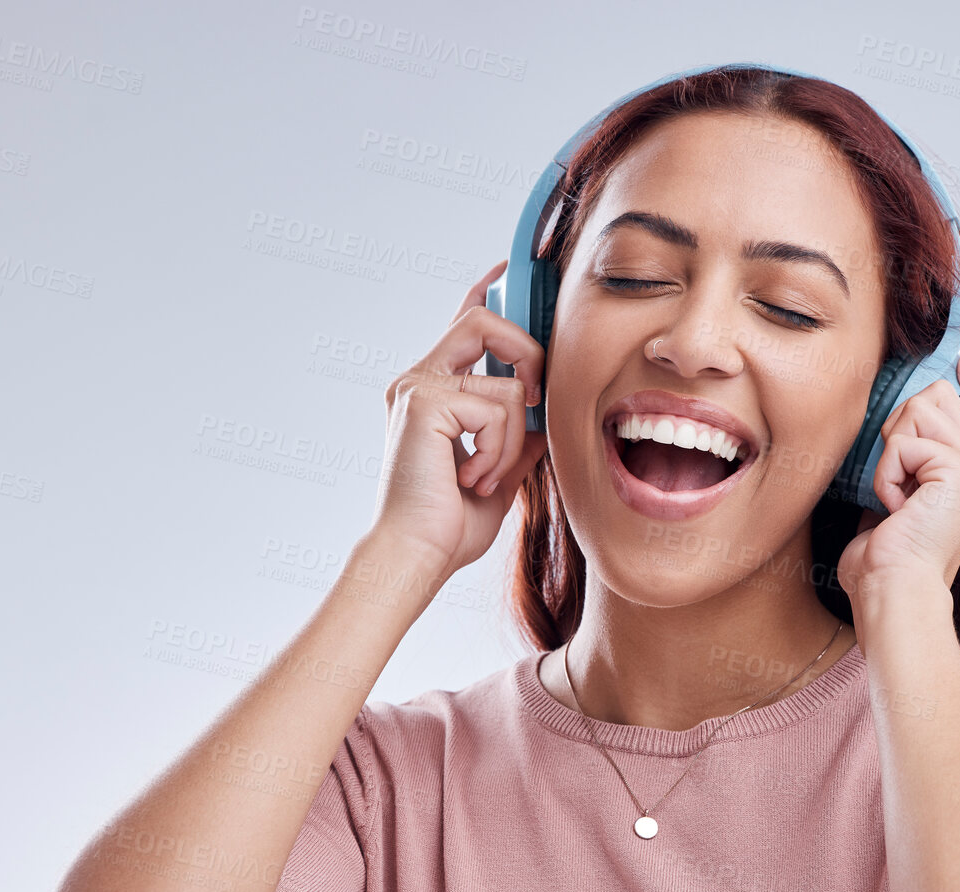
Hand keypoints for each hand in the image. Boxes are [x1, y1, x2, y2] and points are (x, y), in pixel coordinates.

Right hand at [366, 259, 548, 583]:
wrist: (415, 555)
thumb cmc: (447, 527)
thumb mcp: (498, 475)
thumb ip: (518, 440)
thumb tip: (544, 421)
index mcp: (432, 394)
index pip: (462, 325)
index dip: (487, 291)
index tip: (509, 267)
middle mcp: (419, 381)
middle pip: (483, 319)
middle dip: (526, 352)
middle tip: (536, 401)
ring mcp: (419, 387)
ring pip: (509, 384)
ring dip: (512, 441)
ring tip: (482, 478)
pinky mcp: (426, 401)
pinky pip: (501, 408)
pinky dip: (499, 451)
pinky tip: (470, 478)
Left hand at [836, 355, 959, 606]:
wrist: (894, 591)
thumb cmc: (888, 559)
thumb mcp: (903, 500)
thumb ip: (913, 463)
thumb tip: (901, 423)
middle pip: (941, 397)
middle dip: (902, 427)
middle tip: (899, 479)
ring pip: (921, 407)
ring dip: (892, 449)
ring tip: (898, 494)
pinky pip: (905, 442)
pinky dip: (886, 473)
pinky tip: (895, 506)